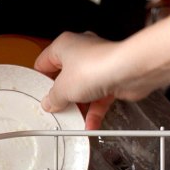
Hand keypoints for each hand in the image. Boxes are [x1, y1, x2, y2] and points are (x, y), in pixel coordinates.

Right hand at [34, 15, 169, 128]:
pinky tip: (90, 123)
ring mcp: (98, 65)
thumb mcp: (63, 89)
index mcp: (64, 45)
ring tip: (73, 119)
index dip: (40, 80)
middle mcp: (82, 52)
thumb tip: (49, 103)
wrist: (130, 70)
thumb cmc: (97, 67)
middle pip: (65, 77)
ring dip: (80, 106)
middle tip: (56, 108)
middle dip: (63, 96)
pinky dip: (95, 111)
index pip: (44, 62)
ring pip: (84, 89)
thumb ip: (53, 98)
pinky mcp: (113, 78)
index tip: (39, 94)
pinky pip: (100, 97)